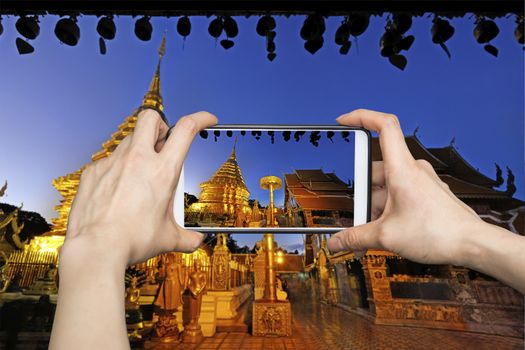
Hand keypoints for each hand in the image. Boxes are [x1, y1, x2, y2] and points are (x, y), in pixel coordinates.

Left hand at [62, 109, 217, 266]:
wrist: (96, 249)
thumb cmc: (132, 241)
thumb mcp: (168, 238)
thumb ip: (187, 237)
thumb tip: (196, 241)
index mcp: (163, 171)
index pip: (186, 129)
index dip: (200, 118)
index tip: (207, 119)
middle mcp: (138, 159)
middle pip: (151, 118)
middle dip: (161, 125)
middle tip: (163, 144)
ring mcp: (112, 163)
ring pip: (128, 140)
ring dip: (139, 150)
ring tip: (139, 177)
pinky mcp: (93, 172)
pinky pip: (108, 162)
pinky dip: (117, 171)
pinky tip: (117, 192)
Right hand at [328, 109, 484, 265]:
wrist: (472, 244)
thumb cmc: (439, 233)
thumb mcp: (386, 236)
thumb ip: (355, 238)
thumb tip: (336, 241)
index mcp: (402, 169)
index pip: (384, 126)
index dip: (361, 116)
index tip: (344, 121)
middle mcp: (413, 170)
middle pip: (375, 169)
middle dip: (361, 192)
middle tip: (355, 212)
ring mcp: (421, 182)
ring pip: (386, 186)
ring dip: (373, 206)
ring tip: (368, 231)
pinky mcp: (426, 194)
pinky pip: (398, 195)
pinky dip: (387, 210)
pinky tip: (383, 231)